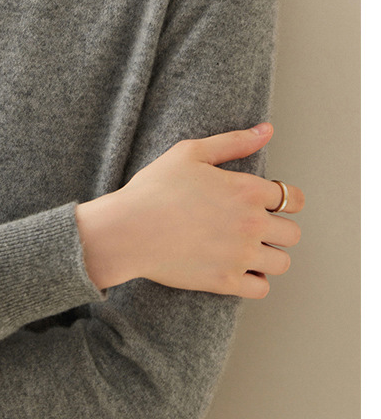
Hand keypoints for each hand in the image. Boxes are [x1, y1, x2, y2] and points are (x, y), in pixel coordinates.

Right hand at [76, 123, 303, 298]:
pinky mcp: (225, 281)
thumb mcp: (190, 153)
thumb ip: (234, 142)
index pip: (293, 200)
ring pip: (282, 262)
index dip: (286, 201)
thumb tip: (267, 130)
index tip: (271, 205)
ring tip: (248, 250)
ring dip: (269, 256)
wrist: (126, 231)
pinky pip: (262, 288)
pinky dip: (255, 281)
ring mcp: (240, 255)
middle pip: (292, 233)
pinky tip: (240, 270)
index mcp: (247, 190)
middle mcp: (251, 224)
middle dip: (278, 230)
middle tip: (254, 228)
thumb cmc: (154, 189)